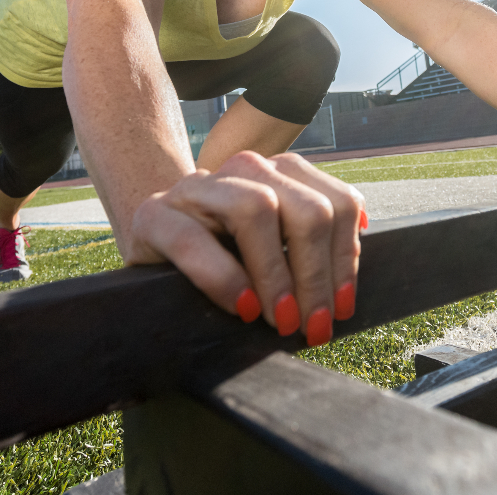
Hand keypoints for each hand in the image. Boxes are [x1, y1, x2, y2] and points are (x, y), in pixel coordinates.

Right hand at [122, 150, 366, 345]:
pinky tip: (241, 308)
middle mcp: (245, 171)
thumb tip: (344, 300)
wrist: (150, 256)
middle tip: (313, 325)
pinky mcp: (154, 214)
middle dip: (317, 274)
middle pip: (307, 208)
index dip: (346, 258)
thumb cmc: (222, 264)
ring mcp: (198, 188)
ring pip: (255, 207)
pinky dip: (223, 277)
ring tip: (280, 320)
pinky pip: (193, 239)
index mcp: (282, 176)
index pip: (338, 203)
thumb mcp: (273, 257)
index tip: (343, 308)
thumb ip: (307, 259)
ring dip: (276, 274)